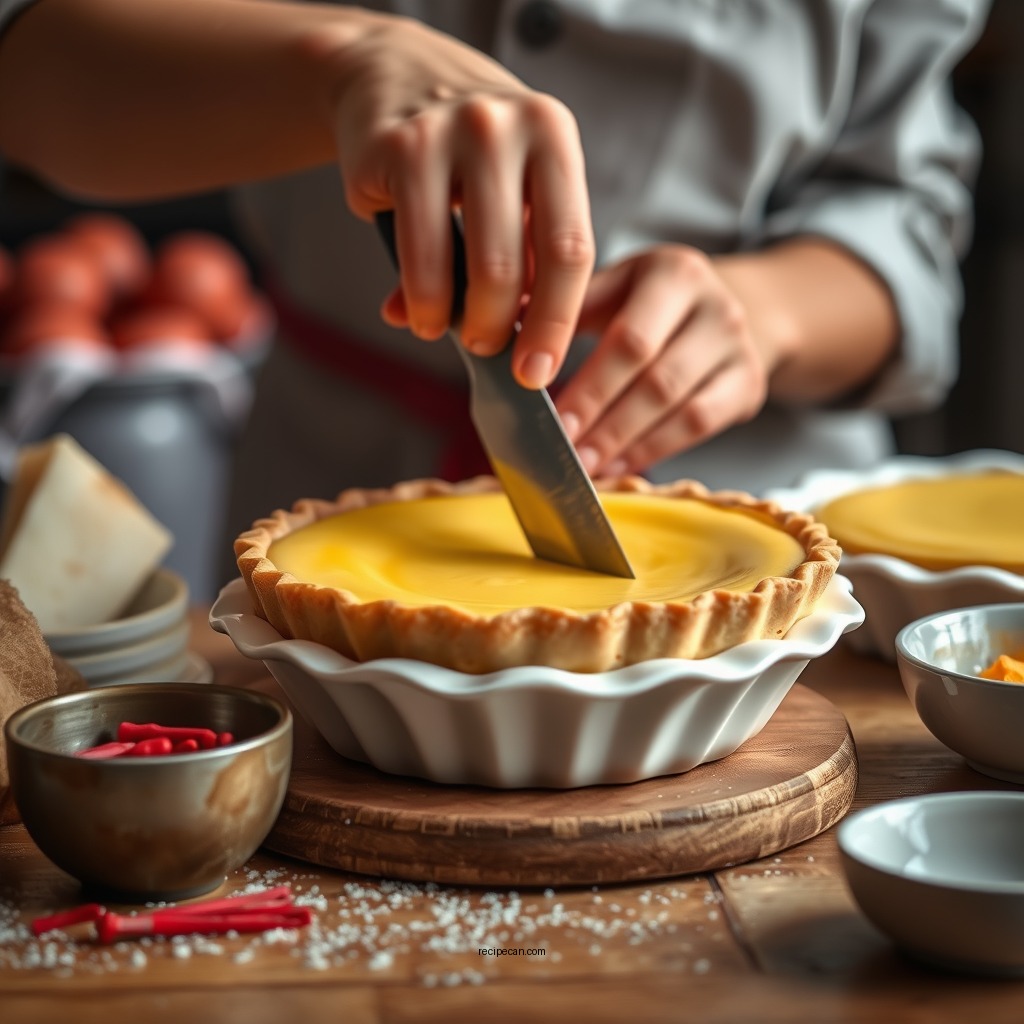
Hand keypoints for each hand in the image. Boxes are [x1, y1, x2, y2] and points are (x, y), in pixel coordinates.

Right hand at [327, 17, 593, 388]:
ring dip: (454, 321)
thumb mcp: (515, 182)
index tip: (539, 371)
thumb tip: (516, 343)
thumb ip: (524, 252)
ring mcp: (449, 134)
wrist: (393, 75)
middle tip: (489, 350)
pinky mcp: (396, 149)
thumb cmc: (468, 150)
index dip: (557, 321)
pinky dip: (417, 300)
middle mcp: (507, 127)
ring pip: (463, 266)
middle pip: (515, 266)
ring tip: (445, 331)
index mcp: (553, 137)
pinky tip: (416, 311)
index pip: (571, 248)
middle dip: (500, 329)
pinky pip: (413, 253)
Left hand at [555, 246, 771, 476]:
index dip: (589, 384)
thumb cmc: (653, 300)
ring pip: (680, 409)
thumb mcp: (616, 284)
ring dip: (626, 444)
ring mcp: (738, 349)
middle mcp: (715, 306)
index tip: (550, 416)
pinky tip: (617, 465)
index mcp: (673, 272)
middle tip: (564, 450)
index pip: (629, 337)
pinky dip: (653, 451)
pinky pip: (700, 428)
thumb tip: (505, 329)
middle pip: (655, 378)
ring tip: (585, 466)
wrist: (729, 306)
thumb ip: (569, 307)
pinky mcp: (749, 385)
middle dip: (604, 420)